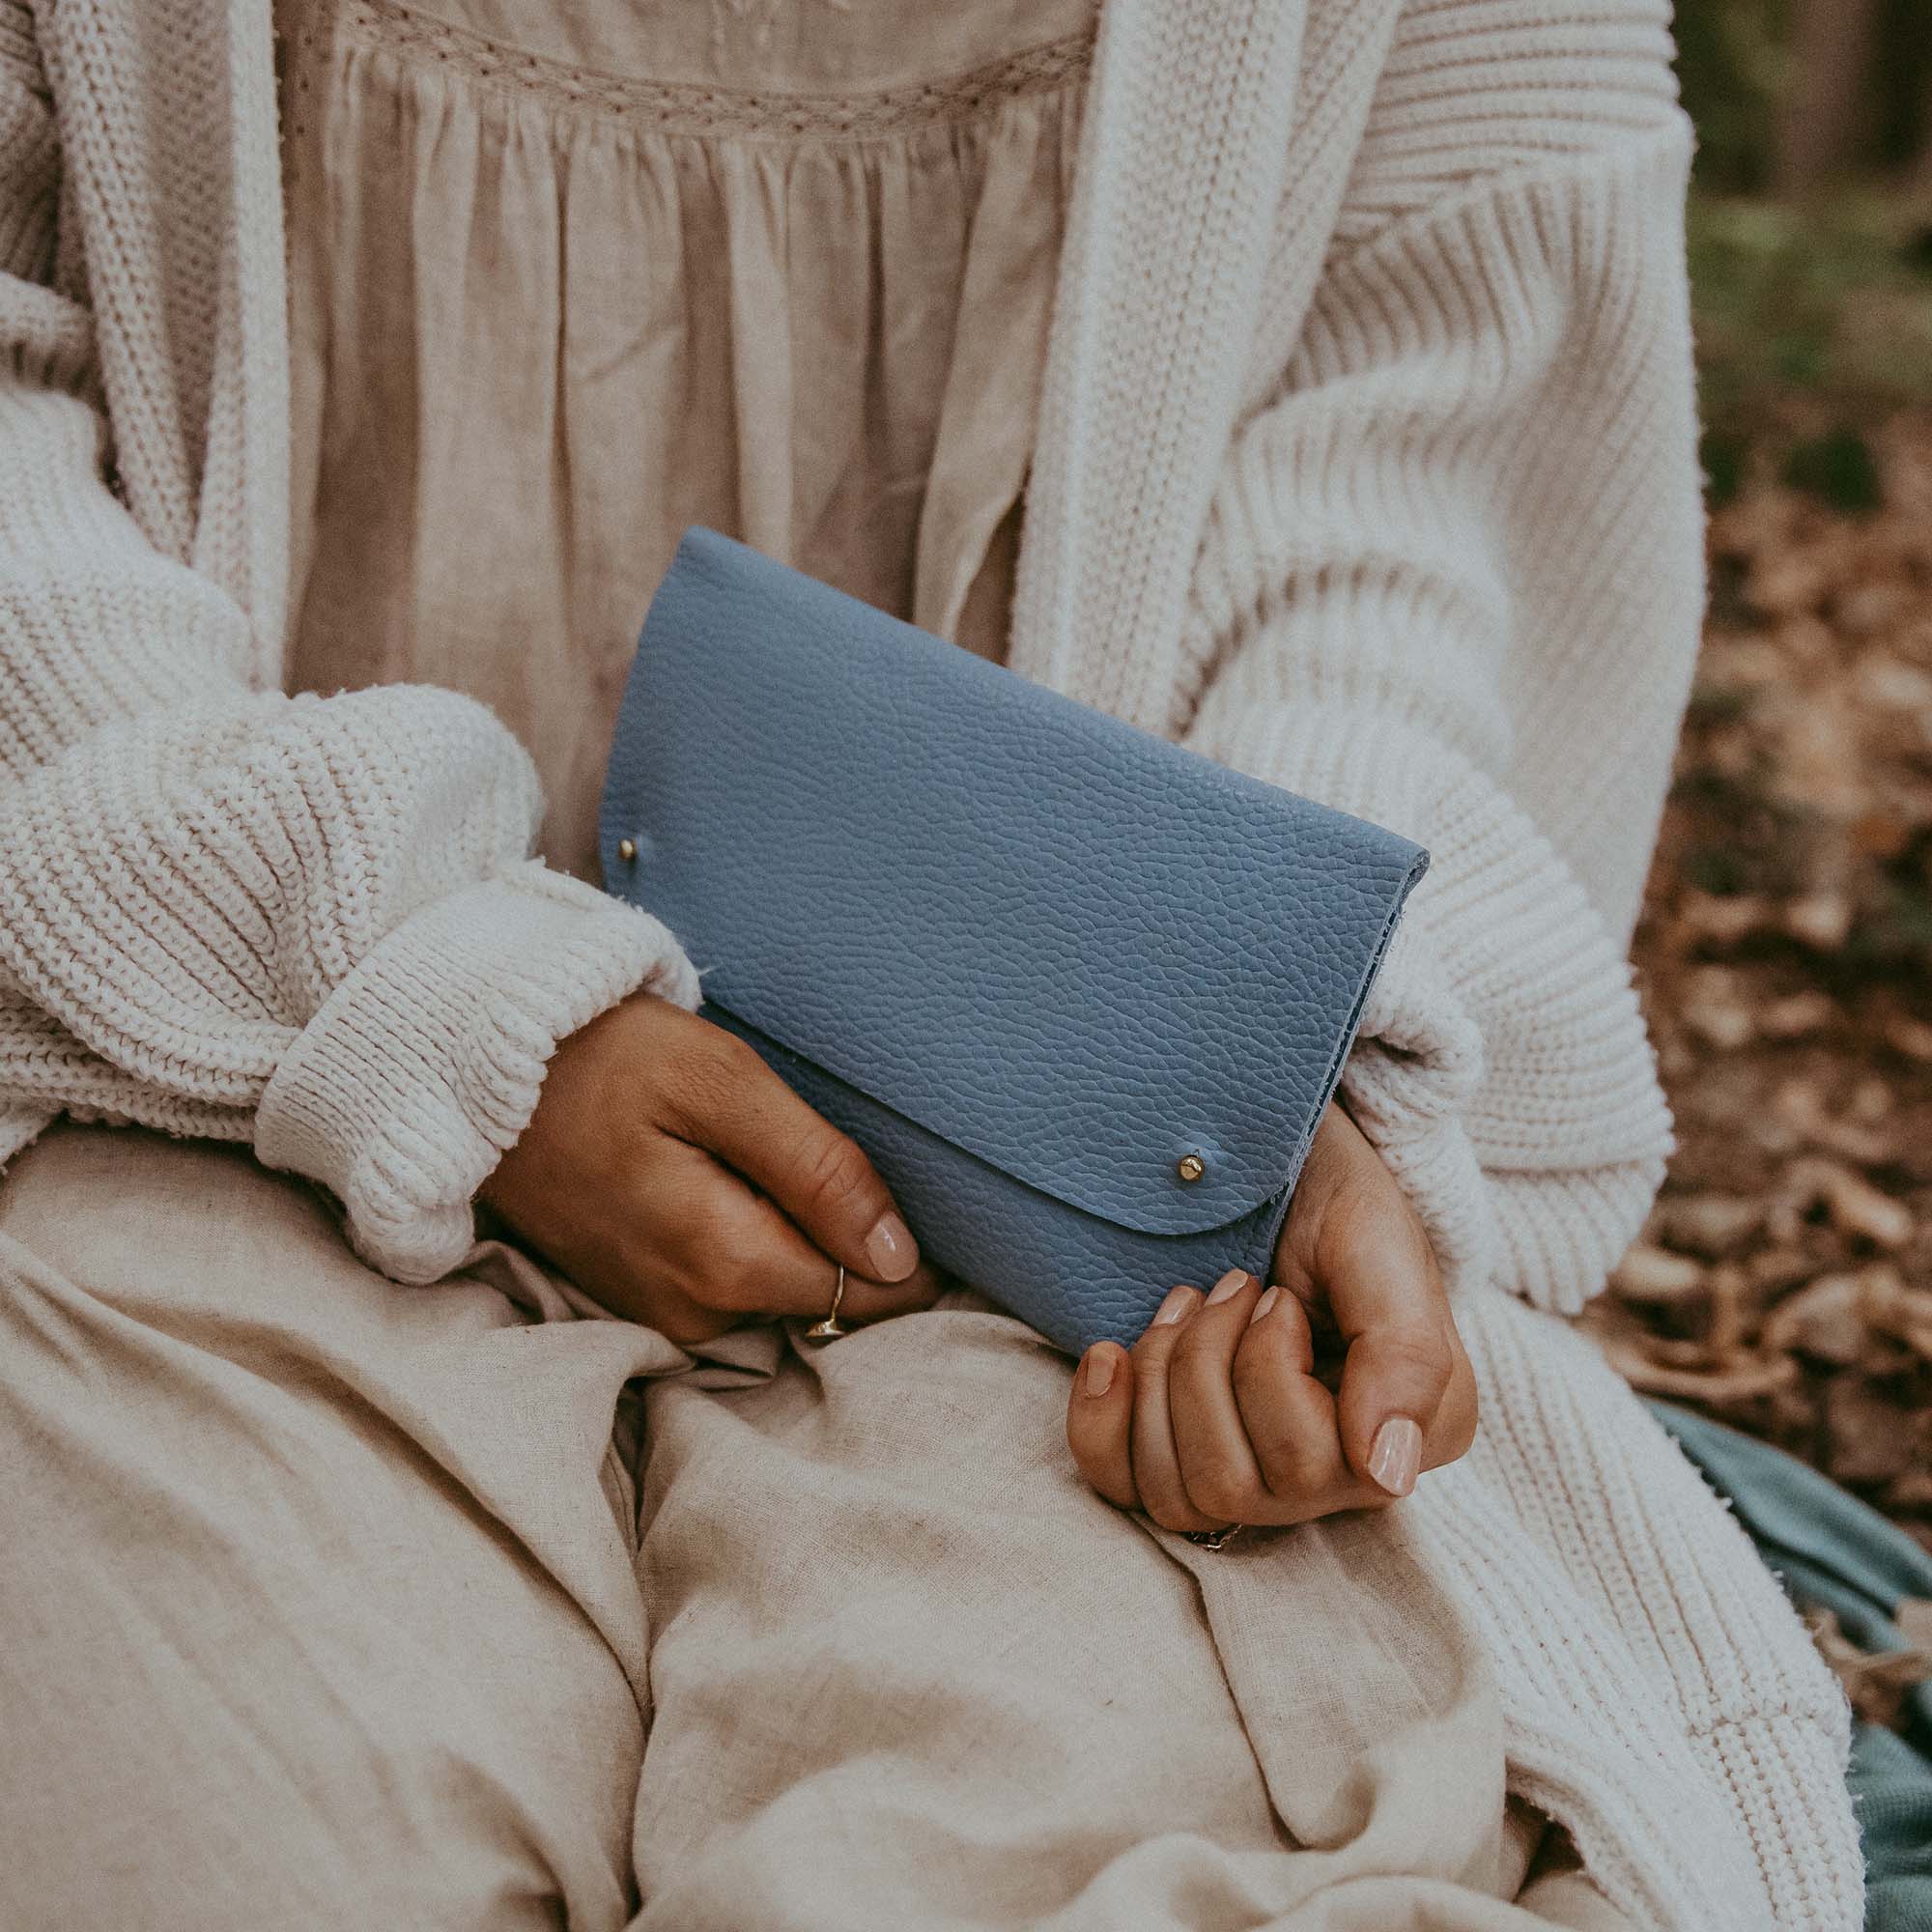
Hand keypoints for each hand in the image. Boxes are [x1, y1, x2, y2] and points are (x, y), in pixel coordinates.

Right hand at [479, 992, 942, 1342]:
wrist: (477, 1071)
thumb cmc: (605, 1057)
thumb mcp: (721, 1084)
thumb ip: (815, 1171)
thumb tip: (898, 1258)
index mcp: (723, 1262)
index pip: (867, 1293)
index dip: (907, 1253)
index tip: (923, 1200)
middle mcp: (693, 1312)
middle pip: (826, 1298)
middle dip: (849, 1242)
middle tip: (816, 1149)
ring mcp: (660, 1312)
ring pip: (780, 1294)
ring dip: (794, 1235)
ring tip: (757, 1152)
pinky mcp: (640, 1298)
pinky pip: (732, 1287)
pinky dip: (750, 1239)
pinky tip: (722, 1175)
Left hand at [1065, 1101, 1475, 1530]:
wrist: (1276, 1172)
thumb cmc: (1335, 1210)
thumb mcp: (1378, 1253)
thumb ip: (1403, 1357)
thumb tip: (1387, 1476)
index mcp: (1403, 1443)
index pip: (1309, 1468)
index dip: (1266, 1366)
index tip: (1277, 1295)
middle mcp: (1335, 1482)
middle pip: (1230, 1485)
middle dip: (1204, 1362)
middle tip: (1229, 1286)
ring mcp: (1260, 1481)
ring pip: (1175, 1495)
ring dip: (1160, 1378)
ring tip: (1187, 1303)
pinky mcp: (1188, 1460)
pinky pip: (1125, 1489)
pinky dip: (1101, 1422)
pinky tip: (1110, 1354)